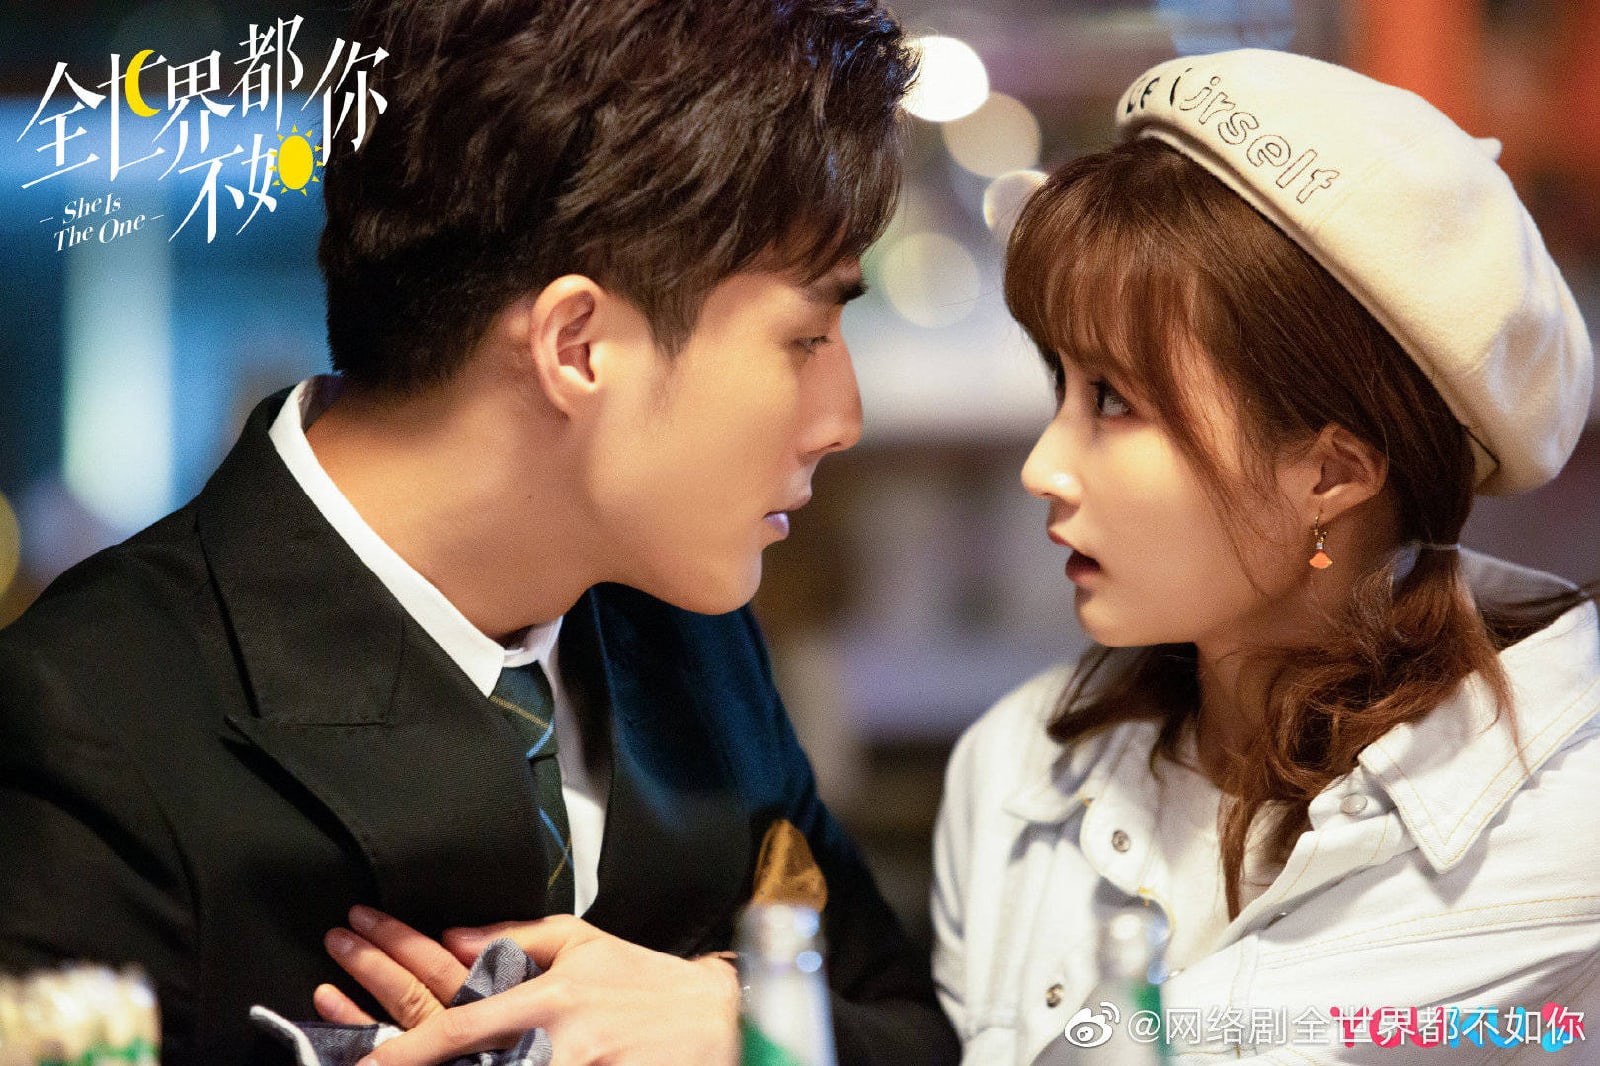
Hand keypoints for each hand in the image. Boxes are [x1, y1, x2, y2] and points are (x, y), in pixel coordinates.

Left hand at [318, 907, 740, 1065]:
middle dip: (412, 1059)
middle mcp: (557, 1041)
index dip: (405, 1049)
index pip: (458, 1025)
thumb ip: (516, 938)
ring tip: (399, 1065)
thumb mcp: (587, 945)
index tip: (367, 1061)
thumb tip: (453, 936)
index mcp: (550, 995)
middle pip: (469, 1063)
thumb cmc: (652, 986)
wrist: (724, 1024)